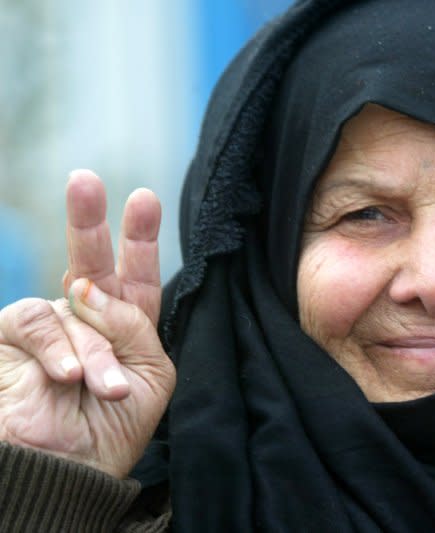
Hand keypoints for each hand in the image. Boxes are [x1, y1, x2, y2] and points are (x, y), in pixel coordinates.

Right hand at [0, 169, 174, 477]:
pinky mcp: (10, 339)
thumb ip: (134, 326)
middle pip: (91, 263)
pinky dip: (58, 348)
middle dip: (90, 221)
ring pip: (76, 306)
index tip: (143, 198)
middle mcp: (86, 322)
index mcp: (125, 330)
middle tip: (85, 180)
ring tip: (103, 387)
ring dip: (96, 349)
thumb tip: (91, 288)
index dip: (140, 241)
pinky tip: (67, 377)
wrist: (66, 473)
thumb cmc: (112, 431)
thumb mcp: (150, 377)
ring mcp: (49, 329)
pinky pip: (37, 320)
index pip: (136, 279)